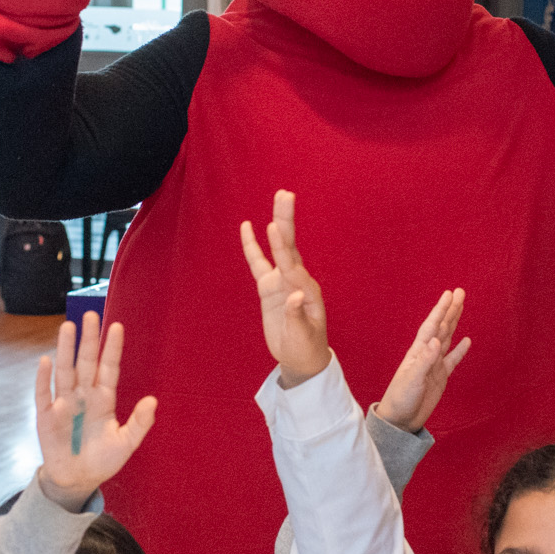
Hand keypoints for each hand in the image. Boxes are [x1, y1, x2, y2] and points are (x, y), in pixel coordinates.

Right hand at [33, 314, 155, 510]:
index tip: (117, 327)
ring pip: (65, 370)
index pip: (109, 368)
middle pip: (86, 361)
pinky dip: (43, 377)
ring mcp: (64, 403)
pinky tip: (46, 360)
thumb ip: (139, 423)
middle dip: (89, 339)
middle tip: (90, 314)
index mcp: (104, 399)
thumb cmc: (102, 460)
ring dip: (65, 349)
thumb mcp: (126, 444)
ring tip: (67, 326)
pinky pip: (44, 393)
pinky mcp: (46, 415)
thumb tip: (153, 401)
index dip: (112, 348)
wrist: (77, 480)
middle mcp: (84, 395)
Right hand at [239, 190, 330, 390]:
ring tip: (280, 197)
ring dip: (278, 223)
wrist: (301, 358)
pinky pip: (258, 262)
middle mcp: (296, 280)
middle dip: (286, 221)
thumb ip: (297, 316)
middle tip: (285, 194)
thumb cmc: (306, 348)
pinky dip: (253, 246)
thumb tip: (294, 296)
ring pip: (278, 248)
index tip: (273, 235)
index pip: (293, 269)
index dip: (283, 256)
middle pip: (289, 245)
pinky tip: (247, 227)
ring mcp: (282, 281)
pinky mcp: (270, 287)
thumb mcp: (302, 337)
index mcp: (306, 290)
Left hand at [375, 290, 471, 432]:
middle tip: (460, 292)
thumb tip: (437, 341)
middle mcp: (427, 354)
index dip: (441, 310)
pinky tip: (466, 340)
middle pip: (442, 327)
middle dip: (450, 310)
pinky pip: (453, 360)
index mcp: (418, 352)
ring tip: (462, 307)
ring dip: (454, 322)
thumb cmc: (401, 399)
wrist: (400, 420)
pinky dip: (460, 350)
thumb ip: (425, 361)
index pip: (432, 326)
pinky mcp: (440, 377)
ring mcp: (434, 365)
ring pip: (448, 338)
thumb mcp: (412, 380)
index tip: (450, 294)